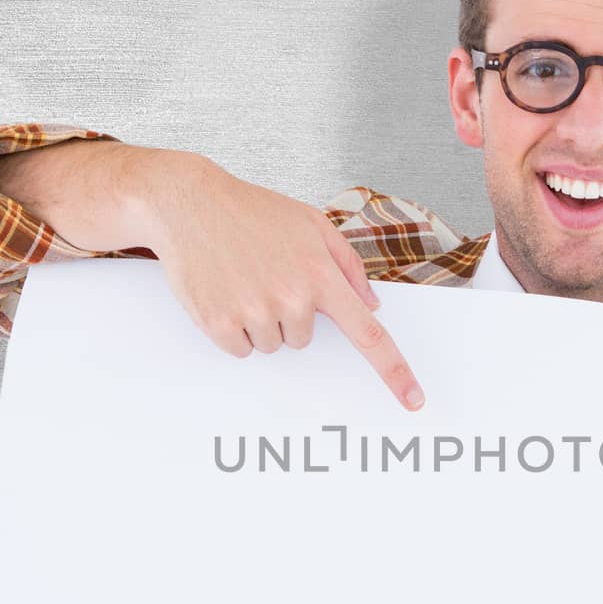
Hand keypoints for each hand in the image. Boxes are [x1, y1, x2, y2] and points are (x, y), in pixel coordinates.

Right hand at [130, 150, 424, 410]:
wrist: (188, 203)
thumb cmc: (252, 211)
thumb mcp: (311, 224)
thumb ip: (348, 266)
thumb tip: (371, 305)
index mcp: (321, 275)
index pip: (368, 334)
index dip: (394, 371)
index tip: (413, 400)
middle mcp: (292, 298)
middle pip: (303, 339)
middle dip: (288, 314)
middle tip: (265, 276)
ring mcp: (254, 313)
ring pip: (272, 346)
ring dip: (259, 321)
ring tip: (242, 280)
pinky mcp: (220, 323)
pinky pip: (240, 350)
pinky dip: (233, 329)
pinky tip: (224, 292)